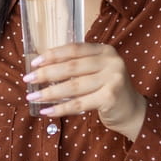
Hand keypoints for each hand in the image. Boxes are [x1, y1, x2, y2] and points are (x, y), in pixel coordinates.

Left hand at [23, 42, 146, 140]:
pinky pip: (79, 104)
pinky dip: (60, 109)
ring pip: (73, 86)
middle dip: (46, 73)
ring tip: (32, 97)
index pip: (74, 49)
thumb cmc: (107, 89)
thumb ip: (77, 65)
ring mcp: (113, 79)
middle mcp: (111, 61)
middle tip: (28, 79)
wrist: (132, 111)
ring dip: (49, 93)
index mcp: (105, 50)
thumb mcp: (96, 71)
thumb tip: (42, 67)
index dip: (52, 54)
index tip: (34, 62)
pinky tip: (46, 111)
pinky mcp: (111, 97)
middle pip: (71, 67)